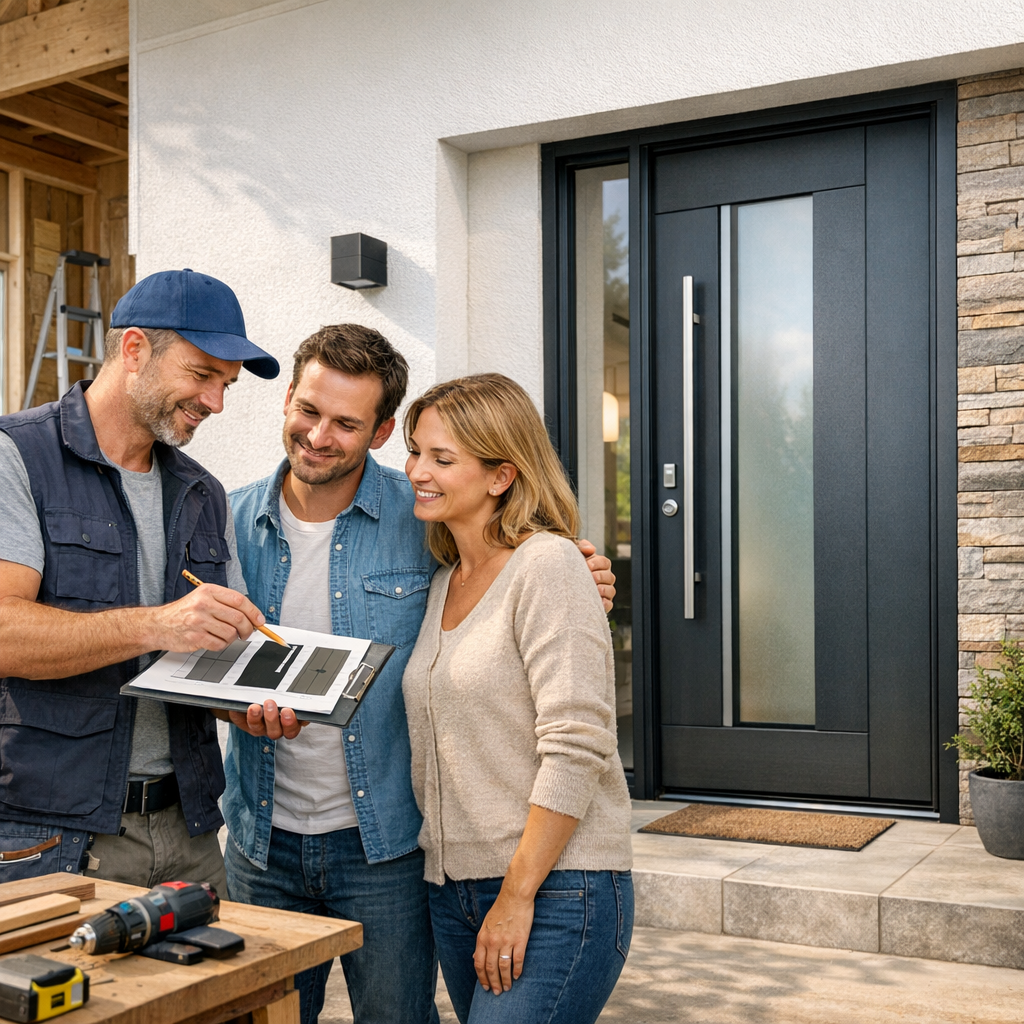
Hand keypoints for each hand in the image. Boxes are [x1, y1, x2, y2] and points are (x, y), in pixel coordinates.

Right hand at [148, 585, 265, 651]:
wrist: (159, 624)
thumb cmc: (184, 612)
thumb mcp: (203, 598)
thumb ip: (225, 604)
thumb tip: (252, 616)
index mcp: (208, 591)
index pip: (239, 600)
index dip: (253, 611)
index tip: (259, 621)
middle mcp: (203, 604)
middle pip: (238, 618)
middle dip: (247, 628)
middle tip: (247, 633)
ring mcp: (198, 621)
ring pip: (230, 633)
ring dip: (232, 638)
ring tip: (225, 635)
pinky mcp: (194, 637)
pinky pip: (219, 644)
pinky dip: (221, 645)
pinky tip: (215, 640)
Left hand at [228, 699, 305, 739]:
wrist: (262, 692)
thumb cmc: (282, 694)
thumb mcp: (290, 693)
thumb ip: (294, 694)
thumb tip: (302, 684)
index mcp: (289, 723)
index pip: (292, 729)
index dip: (291, 723)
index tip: (289, 711)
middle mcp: (274, 728)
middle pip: (275, 732)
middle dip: (272, 719)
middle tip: (271, 704)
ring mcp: (259, 727)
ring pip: (257, 729)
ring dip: (256, 718)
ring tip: (255, 707)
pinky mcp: (244, 723)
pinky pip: (240, 721)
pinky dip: (238, 715)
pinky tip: (238, 708)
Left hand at [474, 888, 534, 994]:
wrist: (515, 896)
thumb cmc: (500, 909)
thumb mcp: (485, 924)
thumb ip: (482, 941)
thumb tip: (475, 957)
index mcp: (483, 938)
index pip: (479, 963)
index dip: (482, 977)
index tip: (485, 986)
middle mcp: (492, 941)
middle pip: (491, 968)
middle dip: (493, 983)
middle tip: (497, 992)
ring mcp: (506, 941)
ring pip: (503, 967)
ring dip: (505, 980)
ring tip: (507, 987)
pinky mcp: (520, 940)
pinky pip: (517, 960)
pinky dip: (517, 970)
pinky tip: (518, 976)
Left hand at [577, 538, 615, 612]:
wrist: (562, 588)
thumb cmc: (571, 568)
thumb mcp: (575, 555)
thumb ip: (582, 547)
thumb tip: (590, 549)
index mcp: (600, 566)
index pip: (605, 562)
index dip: (598, 563)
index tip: (588, 565)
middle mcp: (605, 578)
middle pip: (610, 576)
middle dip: (600, 576)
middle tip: (591, 577)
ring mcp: (605, 592)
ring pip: (611, 590)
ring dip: (604, 589)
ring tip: (595, 589)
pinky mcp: (602, 604)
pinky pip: (609, 605)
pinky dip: (605, 604)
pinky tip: (599, 602)